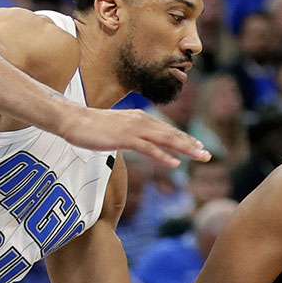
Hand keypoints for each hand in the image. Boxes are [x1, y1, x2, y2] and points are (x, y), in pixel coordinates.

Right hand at [55, 107, 209, 167]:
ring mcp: (133, 129)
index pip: (167, 130)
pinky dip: (163, 155)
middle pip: (171, 134)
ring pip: (165, 140)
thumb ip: (129, 135)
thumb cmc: (91, 127)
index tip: (198, 146)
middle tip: (208, 155)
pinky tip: (175, 163)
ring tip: (200, 157)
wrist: (73, 120)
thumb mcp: (116, 130)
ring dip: (185, 149)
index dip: (184, 139)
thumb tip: (137, 142)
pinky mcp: (124, 138)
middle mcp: (140, 121)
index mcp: (140, 119)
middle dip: (191, 145)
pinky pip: (148, 148)